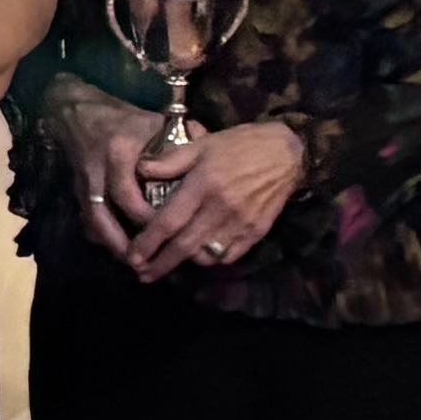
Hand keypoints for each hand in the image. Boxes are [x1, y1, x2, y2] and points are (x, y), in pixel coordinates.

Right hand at [50, 94, 163, 270]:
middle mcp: (97, 171)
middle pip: (103, 216)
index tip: (168, 233)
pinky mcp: (76, 190)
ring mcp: (83, 183)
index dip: (146, 218)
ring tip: (134, 265)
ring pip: (92, 222)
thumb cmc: (121, 117)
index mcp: (118, 153)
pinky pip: (87, 220)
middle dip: (122, 243)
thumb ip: (179, 141)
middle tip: (145, 264)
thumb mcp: (152, 122)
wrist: (76, 110)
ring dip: (111, 245)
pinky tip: (120, 250)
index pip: (128, 195)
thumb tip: (209, 157)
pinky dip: (103, 237)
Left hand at [124, 119, 305, 277]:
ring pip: (206, 255)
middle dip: (161, 264)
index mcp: (204, 184)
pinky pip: (229, 256)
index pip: (170, 221)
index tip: (133, 256)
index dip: (148, 242)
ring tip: (168, 263)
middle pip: (185, 246)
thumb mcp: (202, 144)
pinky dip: (212, 259)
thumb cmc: (239, 145)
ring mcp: (241, 223)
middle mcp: (221, 208)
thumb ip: (170, 161)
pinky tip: (199, 255)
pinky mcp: (256, 232)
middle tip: (142, 275)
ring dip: (185, 263)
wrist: (287, 154)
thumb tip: (141, 171)